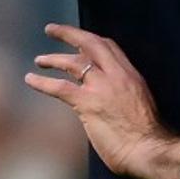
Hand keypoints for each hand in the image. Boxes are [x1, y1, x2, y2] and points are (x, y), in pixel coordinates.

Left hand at [26, 23, 179, 178]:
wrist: (149, 148)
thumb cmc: (148, 136)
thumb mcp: (139, 104)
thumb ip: (122, 95)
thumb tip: (108, 101)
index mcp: (130, 74)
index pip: (109, 47)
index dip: (91, 41)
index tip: (78, 41)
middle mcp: (116, 75)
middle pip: (90, 44)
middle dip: (69, 33)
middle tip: (52, 30)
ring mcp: (101, 87)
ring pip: (73, 63)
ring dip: (53, 59)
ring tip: (39, 60)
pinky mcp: (87, 103)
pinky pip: (60, 87)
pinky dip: (42, 82)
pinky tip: (30, 80)